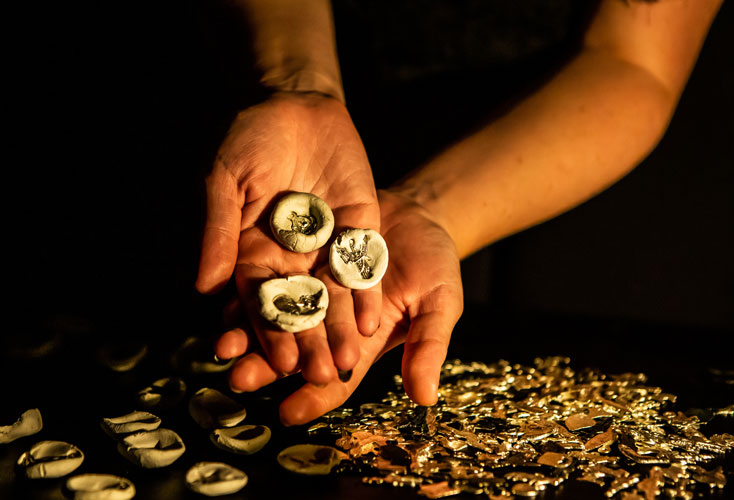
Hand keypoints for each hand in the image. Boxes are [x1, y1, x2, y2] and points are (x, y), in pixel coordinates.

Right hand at [197, 92, 379, 384]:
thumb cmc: (249, 139)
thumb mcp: (225, 180)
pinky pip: (362, 267)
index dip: (266, 333)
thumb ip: (217, 231)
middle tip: (319, 377)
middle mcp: (289, 259)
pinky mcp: (358, 230)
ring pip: (333, 296)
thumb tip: (203, 288)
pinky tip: (373, 321)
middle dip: (308, 343)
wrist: (295, 104)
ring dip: (339, 329)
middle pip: (299, 308)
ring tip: (348, 363)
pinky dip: (366, 292)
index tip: (275, 363)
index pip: (257, 302)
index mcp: (251, 253)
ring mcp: (326, 247)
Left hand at [216, 189, 463, 424]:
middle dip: (266, 367)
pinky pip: (271, 274)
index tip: (287, 413)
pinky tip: (226, 295)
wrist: (420, 212)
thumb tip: (424, 399)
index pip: (335, 379)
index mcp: (362, 342)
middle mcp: (330, 323)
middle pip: (294, 352)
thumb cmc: (436, 263)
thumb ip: (428, 346)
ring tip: (224, 344)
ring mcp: (313, 290)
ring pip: (275, 318)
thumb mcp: (439, 304)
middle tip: (240, 377)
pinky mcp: (300, 257)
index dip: (313, 397)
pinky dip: (250, 288)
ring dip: (248, 332)